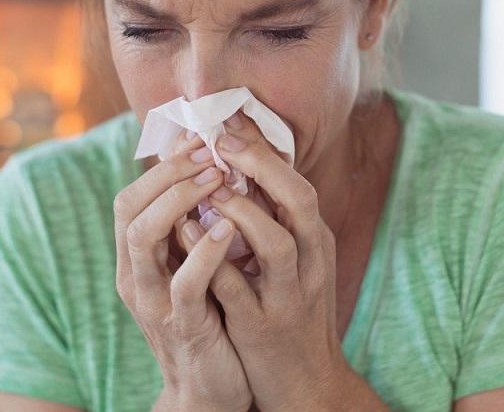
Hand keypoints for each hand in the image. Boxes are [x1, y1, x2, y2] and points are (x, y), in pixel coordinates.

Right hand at [113, 128, 252, 411]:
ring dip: (180, 199)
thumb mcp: (195, 266)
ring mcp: (154, 302)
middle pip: (128, 206)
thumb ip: (192, 227)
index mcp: (138, 258)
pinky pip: (184, 283)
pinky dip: (204, 250)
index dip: (163, 163)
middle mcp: (136, 275)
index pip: (132, 195)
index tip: (199, 137)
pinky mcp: (183, 327)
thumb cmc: (210, 318)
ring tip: (217, 177)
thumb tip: (210, 169)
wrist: (212, 390)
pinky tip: (228, 227)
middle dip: (168, 171)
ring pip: (143, 237)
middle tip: (209, 149)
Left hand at [201, 110, 347, 410]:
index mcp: (316, 242)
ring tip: (209, 185)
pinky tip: (186, 231)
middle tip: (222, 140)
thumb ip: (273, 220)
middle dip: (262, 165)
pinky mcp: (262, 327)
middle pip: (300, 202)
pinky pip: (236, 287)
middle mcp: (311, 263)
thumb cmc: (291, 312)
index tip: (232, 119)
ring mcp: (289, 296)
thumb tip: (240, 169)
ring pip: (276, 243)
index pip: (298, 183)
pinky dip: (212, 256)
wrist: (307, 384)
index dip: (266, 149)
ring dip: (242, 209)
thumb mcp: (294, 263)